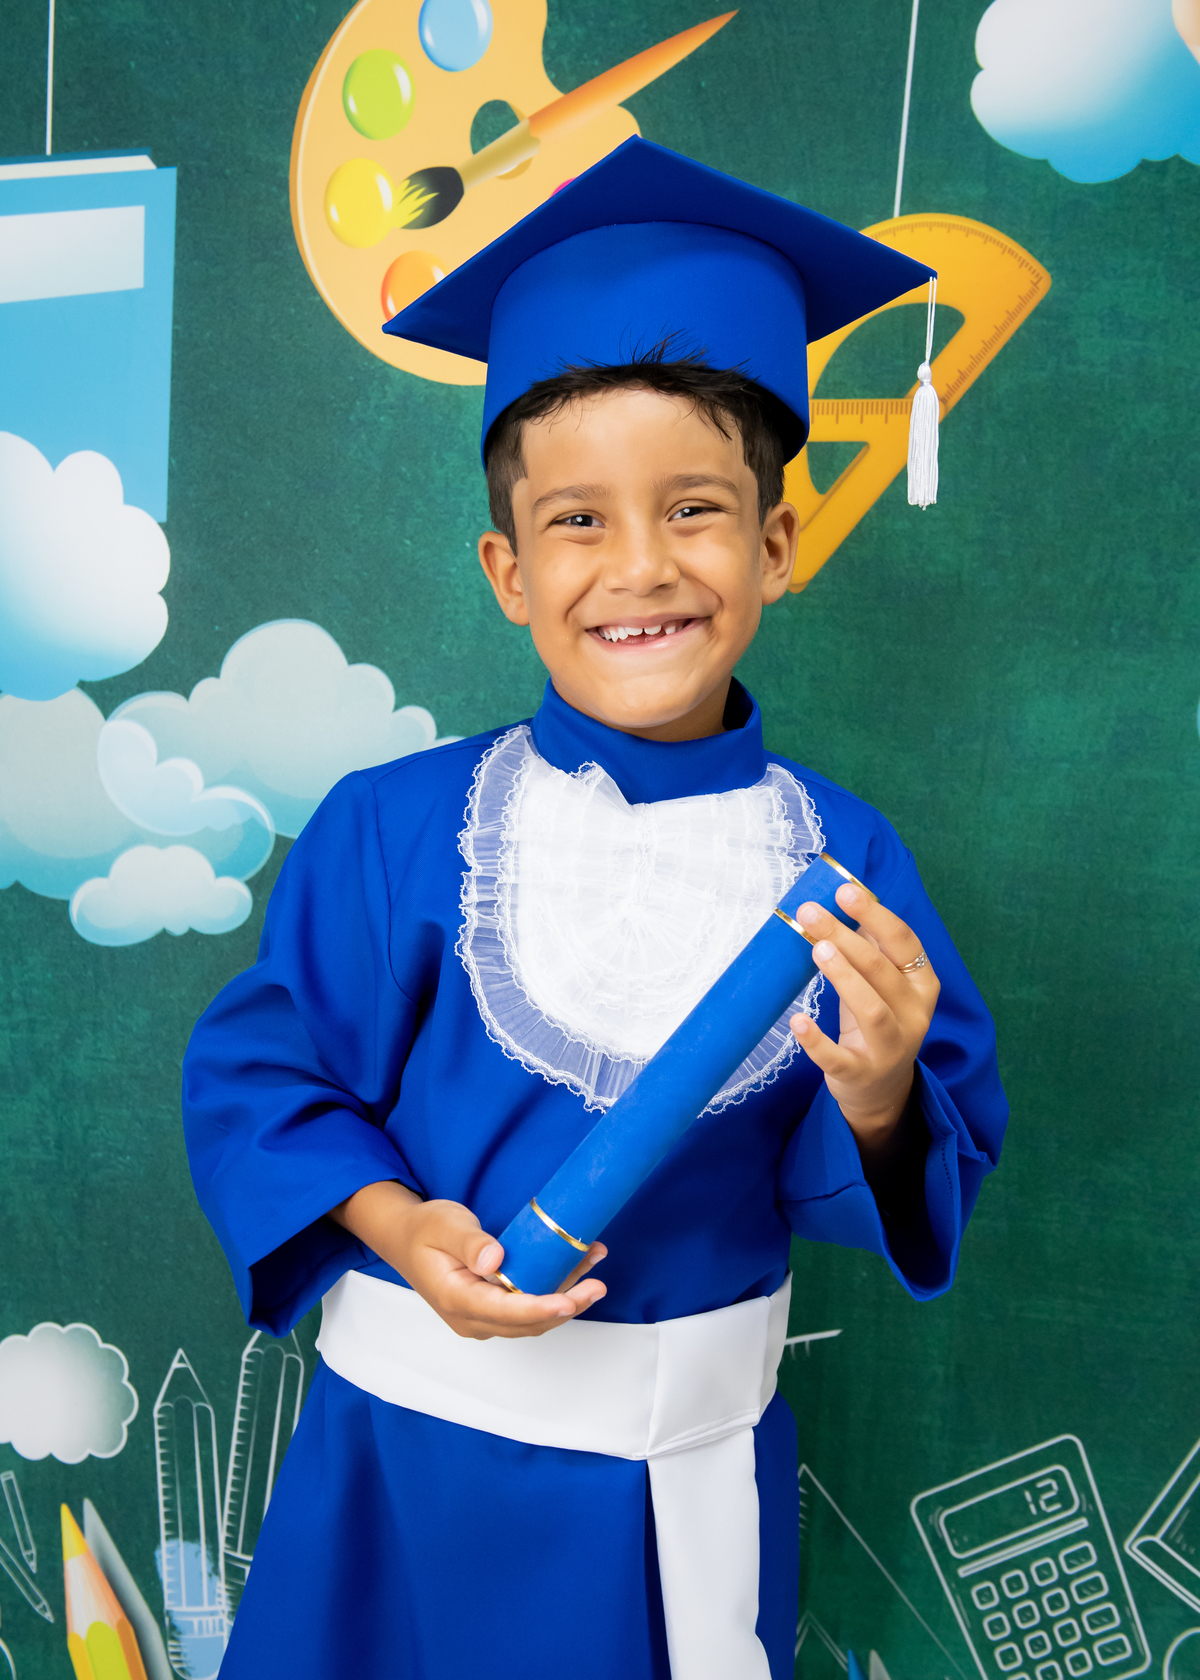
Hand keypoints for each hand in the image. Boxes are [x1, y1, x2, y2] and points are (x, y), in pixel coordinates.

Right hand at [329, 1180, 606, 1339]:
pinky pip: (529, 1306)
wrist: (407, 1239)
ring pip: (533, 1318)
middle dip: (565, 1307)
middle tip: (596, 1287)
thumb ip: (469, 1242)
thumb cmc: (424, 1231)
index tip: (568, 1300)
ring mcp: (483, 1317)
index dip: (539, 1308)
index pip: (504, 1312)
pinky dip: (556, 1290)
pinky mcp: (494, 1309)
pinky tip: (579, 1267)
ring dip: (566, 1298)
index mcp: (456, 1299)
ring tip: (594, 1268)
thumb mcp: (443, 1225)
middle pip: (526, 1322)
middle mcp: (471, 1317)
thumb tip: (494, 1260)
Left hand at [789, 881, 939, 1165]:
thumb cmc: (875, 1021)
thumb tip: (842, 894)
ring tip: (817, 950)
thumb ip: (869, 945)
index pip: (904, 942)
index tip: (844, 890)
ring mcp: (890, 1048)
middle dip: (846, 938)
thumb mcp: (881, 983)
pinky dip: (817, 1041)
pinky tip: (797, 1021)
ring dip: (844, 978)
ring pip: (872, 1010)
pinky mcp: (861, 1074)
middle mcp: (914, 1015)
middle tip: (812, 913)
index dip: (875, 915)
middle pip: (882, 970)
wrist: (881, 1089)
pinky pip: (838, 1058)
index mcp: (921, 984)